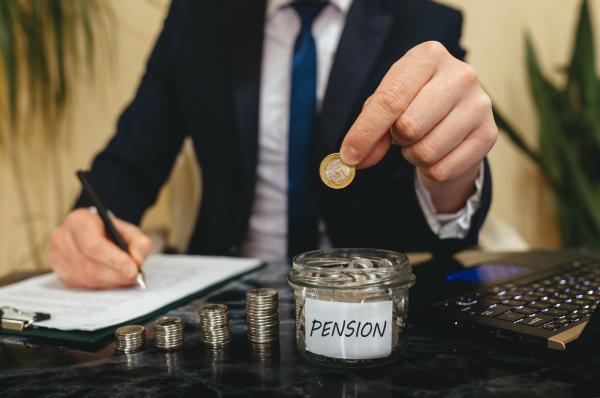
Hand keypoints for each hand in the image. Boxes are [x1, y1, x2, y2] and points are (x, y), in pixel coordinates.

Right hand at [49, 208, 152, 288]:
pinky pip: (84, 285)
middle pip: (90, 264)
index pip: (93, 245)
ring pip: (88, 277)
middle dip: (117, 274)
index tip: (133, 268)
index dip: (114, 259)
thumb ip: (139, 242)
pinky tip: (115, 280)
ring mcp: (59, 258)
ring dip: (112, 281)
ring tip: (128, 278)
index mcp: (78, 221)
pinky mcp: (62, 273)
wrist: (94, 233)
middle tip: (136, 276)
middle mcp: (63, 239)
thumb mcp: (129, 230)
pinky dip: (104, 285)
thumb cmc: (111, 232)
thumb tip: (137, 260)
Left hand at [340, 41, 496, 212]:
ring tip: (421, 139)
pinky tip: (438, 152)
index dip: (365, 132)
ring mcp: (479, 104)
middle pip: (409, 127)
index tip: (348, 156)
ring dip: (413, 155)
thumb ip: (368, 128)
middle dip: (397, 139)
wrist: (455, 115)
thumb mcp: (387, 104)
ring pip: (426, 151)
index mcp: (429, 56)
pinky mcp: (489, 135)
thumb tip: (356, 158)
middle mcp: (460, 75)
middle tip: (402, 132)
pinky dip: (431, 169)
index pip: (390, 100)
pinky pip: (443, 169)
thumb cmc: (413, 103)